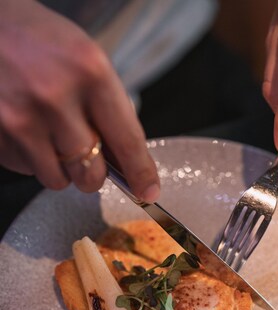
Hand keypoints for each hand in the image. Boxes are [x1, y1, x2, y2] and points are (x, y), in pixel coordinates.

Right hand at [0, 0, 159, 200]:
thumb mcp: (87, 61)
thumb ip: (109, 109)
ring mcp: (21, 118)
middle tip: (86, 155)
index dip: (140, 173)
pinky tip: (27, 127)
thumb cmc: (40, 41)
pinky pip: (27, 170)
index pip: (127, 141)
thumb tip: (126, 162)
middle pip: (91, 174)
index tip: (148, 191)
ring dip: (61, 169)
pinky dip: (32, 158)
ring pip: (58, 180)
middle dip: (93, 173)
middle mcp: (56, 97)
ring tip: (52, 136)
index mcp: (90, 72)